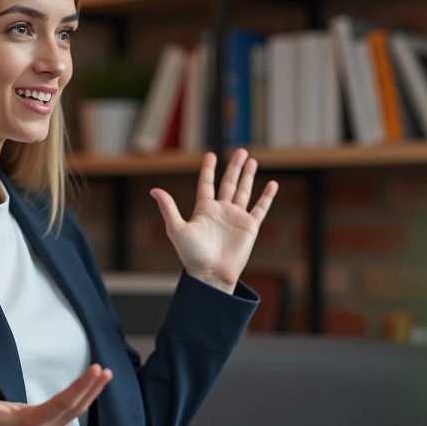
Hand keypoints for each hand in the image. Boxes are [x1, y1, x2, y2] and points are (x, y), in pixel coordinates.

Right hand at [0, 364, 111, 425]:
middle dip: (91, 387)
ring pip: (78, 410)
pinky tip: (93, 389)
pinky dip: (85, 398)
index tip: (95, 371)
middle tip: (106, 370)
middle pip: (75, 406)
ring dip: (92, 392)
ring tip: (106, 375)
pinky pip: (74, 412)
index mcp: (33, 423)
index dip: (80, 386)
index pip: (63, 402)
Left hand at [150, 148, 278, 293]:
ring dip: (248, 176)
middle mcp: (221, 211)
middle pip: (229, 183)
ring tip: (252, 161)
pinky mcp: (249, 227)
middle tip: (241, 151)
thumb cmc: (192, 255)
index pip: (207, 184)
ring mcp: (236, 218)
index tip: (211, 155)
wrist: (211, 273)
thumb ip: (168, 208)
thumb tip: (154, 190)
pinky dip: (266, 197)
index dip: (209, 170)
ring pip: (244, 192)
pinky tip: (272, 185)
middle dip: (235, 167)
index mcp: (204, 209)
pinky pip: (260, 208)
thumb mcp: (177, 229)